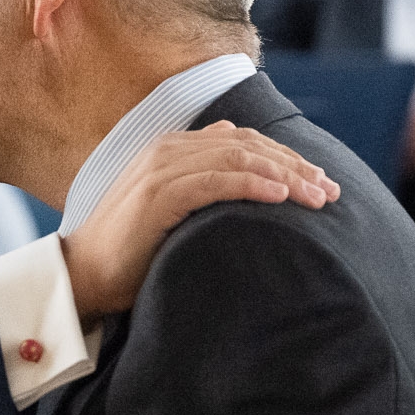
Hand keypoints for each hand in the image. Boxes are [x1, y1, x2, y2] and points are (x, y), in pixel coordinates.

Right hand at [60, 122, 339, 320]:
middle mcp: (167, 149)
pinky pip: (218, 181)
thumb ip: (199, 177)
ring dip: (285, 176)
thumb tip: (236, 151)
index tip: (320, 183)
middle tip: (331, 192)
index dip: (287, 157)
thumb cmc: (130, 249)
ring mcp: (161, 169)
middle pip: (248, 146)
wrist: (83, 273)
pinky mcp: (158, 195)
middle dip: (296, 166)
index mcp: (172, 148)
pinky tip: (282, 198)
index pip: (244, 141)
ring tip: (317, 197)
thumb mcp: (169, 205)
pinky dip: (254, 185)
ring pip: (239, 159)